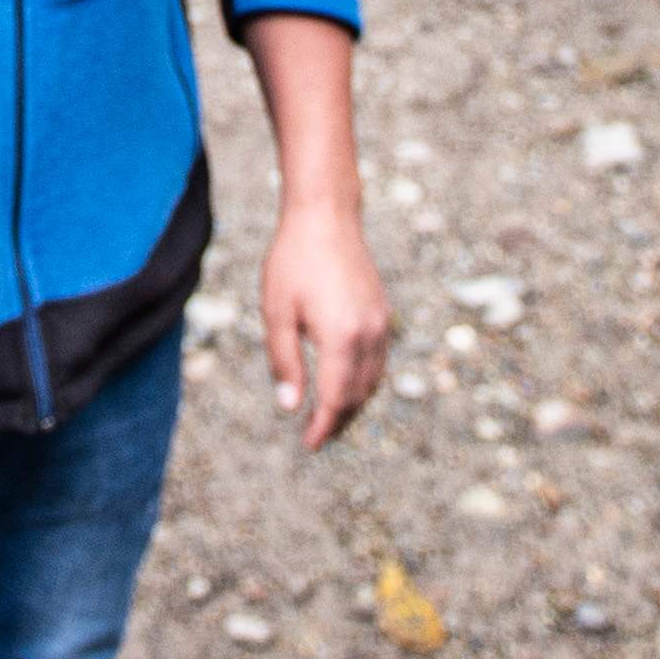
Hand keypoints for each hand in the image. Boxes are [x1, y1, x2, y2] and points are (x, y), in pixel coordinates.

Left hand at [259, 199, 389, 448]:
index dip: (323, 426)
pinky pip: (378, 360)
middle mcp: (369, 334)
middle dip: (339, 420)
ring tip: (329, 417)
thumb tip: (290, 407)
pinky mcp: (382, 313)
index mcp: (341, 337)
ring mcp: (380, 323)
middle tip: (316, 436)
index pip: (336, 398)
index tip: (309, 444)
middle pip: (359, 395)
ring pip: (373, 380)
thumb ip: (284, 362)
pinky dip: (364, 381)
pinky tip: (345, 383)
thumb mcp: (277, 312)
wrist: (325, 215)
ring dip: (353, 403)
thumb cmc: (293, 260)